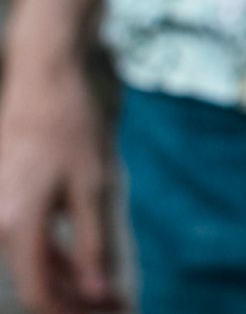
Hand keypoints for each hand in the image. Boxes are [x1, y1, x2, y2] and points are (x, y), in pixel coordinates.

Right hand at [0, 51, 121, 313]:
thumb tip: (103, 295)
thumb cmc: (74, 124)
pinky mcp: (7, 197)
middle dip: (76, 300)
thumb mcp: (95, 184)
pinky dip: (58, 254)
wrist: (46, 73)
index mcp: (16, 226)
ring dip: (68, 280)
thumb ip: (94, 243)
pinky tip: (87, 259)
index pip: (42, 293)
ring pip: (33, 261)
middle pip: (36, 281)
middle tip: (118, 308)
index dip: (76, 312)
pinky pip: (31, 238)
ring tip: (109, 291)